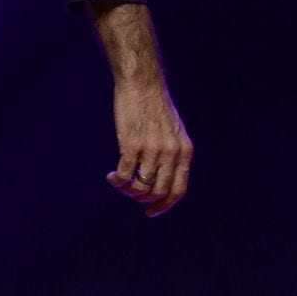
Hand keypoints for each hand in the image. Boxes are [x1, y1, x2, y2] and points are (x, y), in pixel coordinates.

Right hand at [104, 82, 193, 215]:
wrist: (142, 84)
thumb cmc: (156, 107)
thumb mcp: (175, 132)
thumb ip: (174, 155)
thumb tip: (162, 183)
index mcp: (184, 151)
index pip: (178, 190)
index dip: (164, 205)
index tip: (151, 212)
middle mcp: (171, 153)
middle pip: (158, 192)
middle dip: (142, 199)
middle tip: (130, 192)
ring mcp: (152, 149)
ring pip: (140, 188)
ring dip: (127, 190)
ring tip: (119, 182)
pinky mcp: (132, 144)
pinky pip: (125, 175)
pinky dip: (117, 181)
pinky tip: (111, 176)